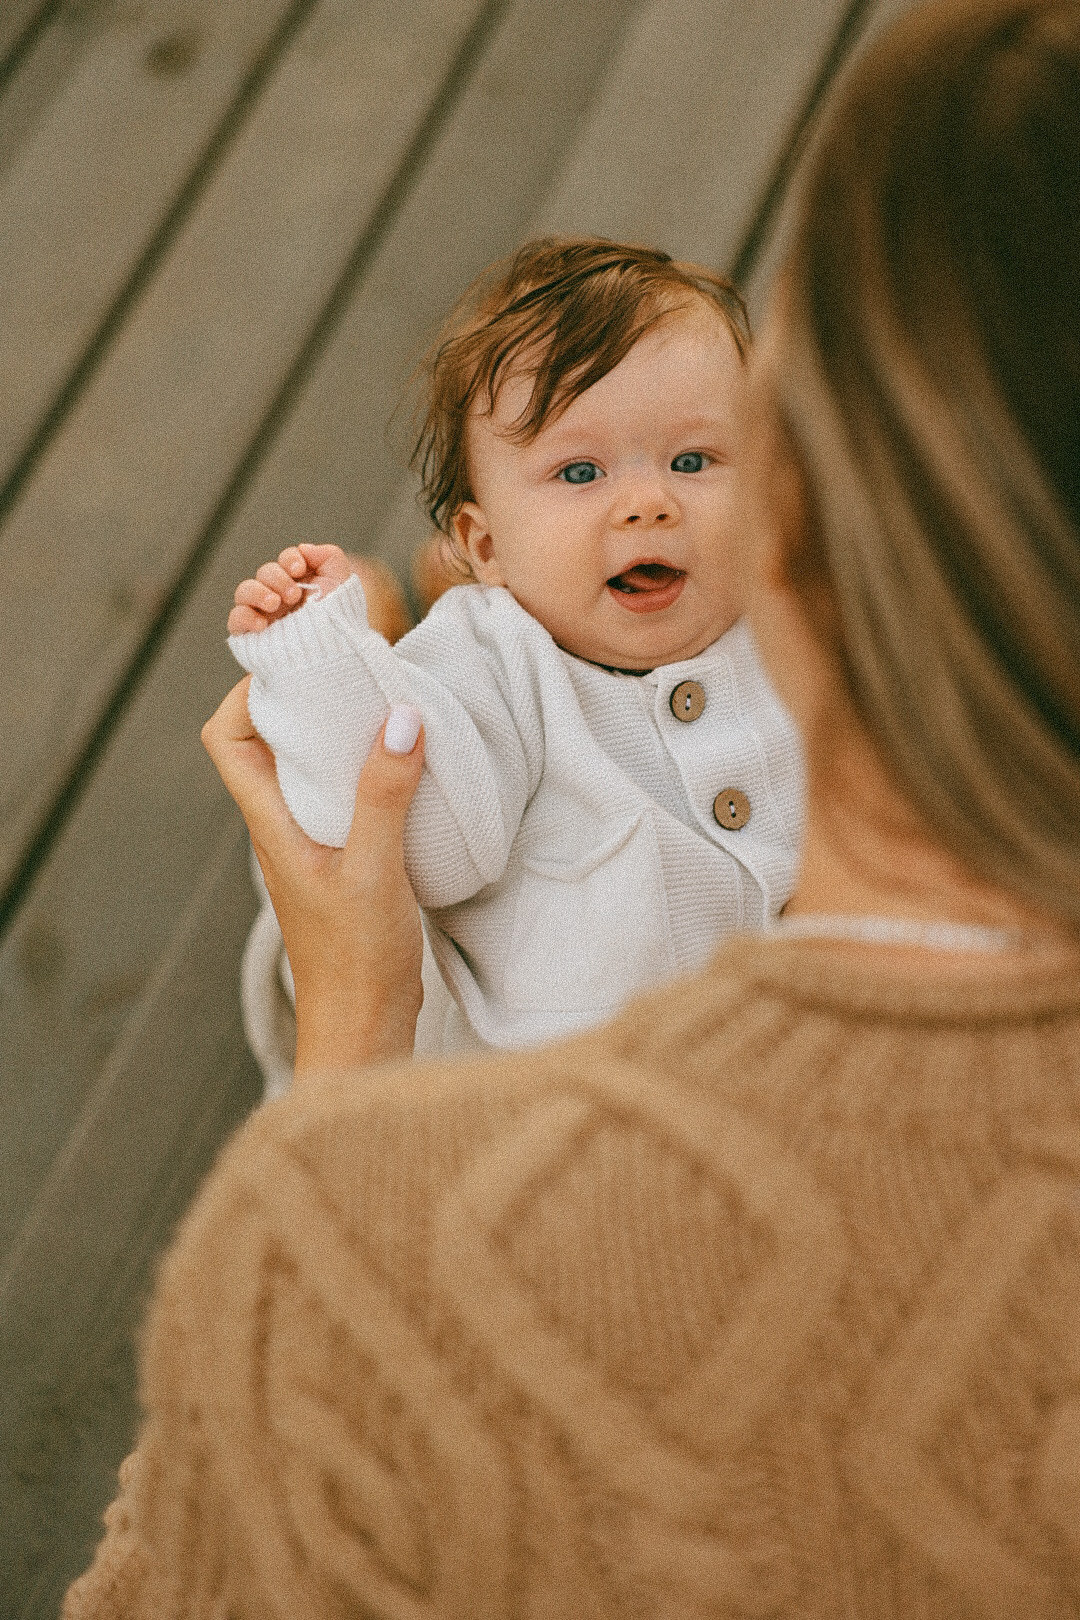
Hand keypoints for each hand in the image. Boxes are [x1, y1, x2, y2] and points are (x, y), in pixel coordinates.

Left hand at [202, 678, 424, 1073]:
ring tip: (378, 703)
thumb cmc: (357, 964)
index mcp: (271, 826)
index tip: (293, 663)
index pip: (227, 741)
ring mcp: (312, 847)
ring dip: (333, 733)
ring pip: (306, 771)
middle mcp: (283, 830)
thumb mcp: (375, 873)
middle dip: (298, 699)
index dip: (246, 694)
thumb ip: (383, 797)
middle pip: (267, 746)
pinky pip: (341, 798)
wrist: (365, 1033)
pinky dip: (363, 770)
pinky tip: (403, 766)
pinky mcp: (344, 864)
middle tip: (344, 667)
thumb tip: (397, 718)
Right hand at [228, 543, 355, 634]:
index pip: (286, 560)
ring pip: (244, 590)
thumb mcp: (341, 583)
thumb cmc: (337, 621)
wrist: (333, 656)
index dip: (290, 558)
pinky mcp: (251, 634)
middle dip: (278, 579)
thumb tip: (303, 548)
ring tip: (276, 604)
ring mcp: (263, 614)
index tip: (300, 569)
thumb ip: (328, 556)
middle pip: (265, 572)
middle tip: (295, 595)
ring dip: (258, 592)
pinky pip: (236, 619)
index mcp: (299, 583)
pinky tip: (263, 624)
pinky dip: (245, 616)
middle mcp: (279, 595)